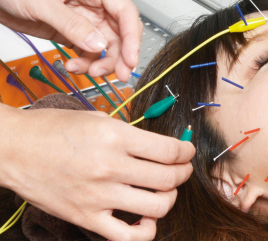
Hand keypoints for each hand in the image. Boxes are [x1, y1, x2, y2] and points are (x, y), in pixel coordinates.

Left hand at [0, 0, 142, 80]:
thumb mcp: (44, 3)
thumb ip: (73, 24)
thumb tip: (98, 44)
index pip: (125, 14)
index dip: (132, 38)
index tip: (130, 61)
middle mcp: (95, 8)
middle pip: (120, 35)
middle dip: (120, 57)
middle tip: (118, 76)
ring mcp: (86, 23)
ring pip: (105, 48)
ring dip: (100, 64)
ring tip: (88, 72)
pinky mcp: (75, 35)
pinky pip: (88, 53)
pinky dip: (84, 64)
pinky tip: (73, 66)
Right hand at [0, 106, 194, 239]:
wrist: (16, 148)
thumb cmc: (54, 128)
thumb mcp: (96, 119)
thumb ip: (127, 133)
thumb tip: (153, 145)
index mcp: (114, 137)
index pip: (168, 150)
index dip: (185, 151)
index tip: (187, 150)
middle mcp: (110, 167)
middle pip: (167, 178)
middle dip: (183, 173)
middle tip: (182, 168)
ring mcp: (99, 196)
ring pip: (156, 207)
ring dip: (170, 198)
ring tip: (166, 190)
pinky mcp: (86, 217)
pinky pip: (127, 237)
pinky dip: (146, 231)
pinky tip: (145, 218)